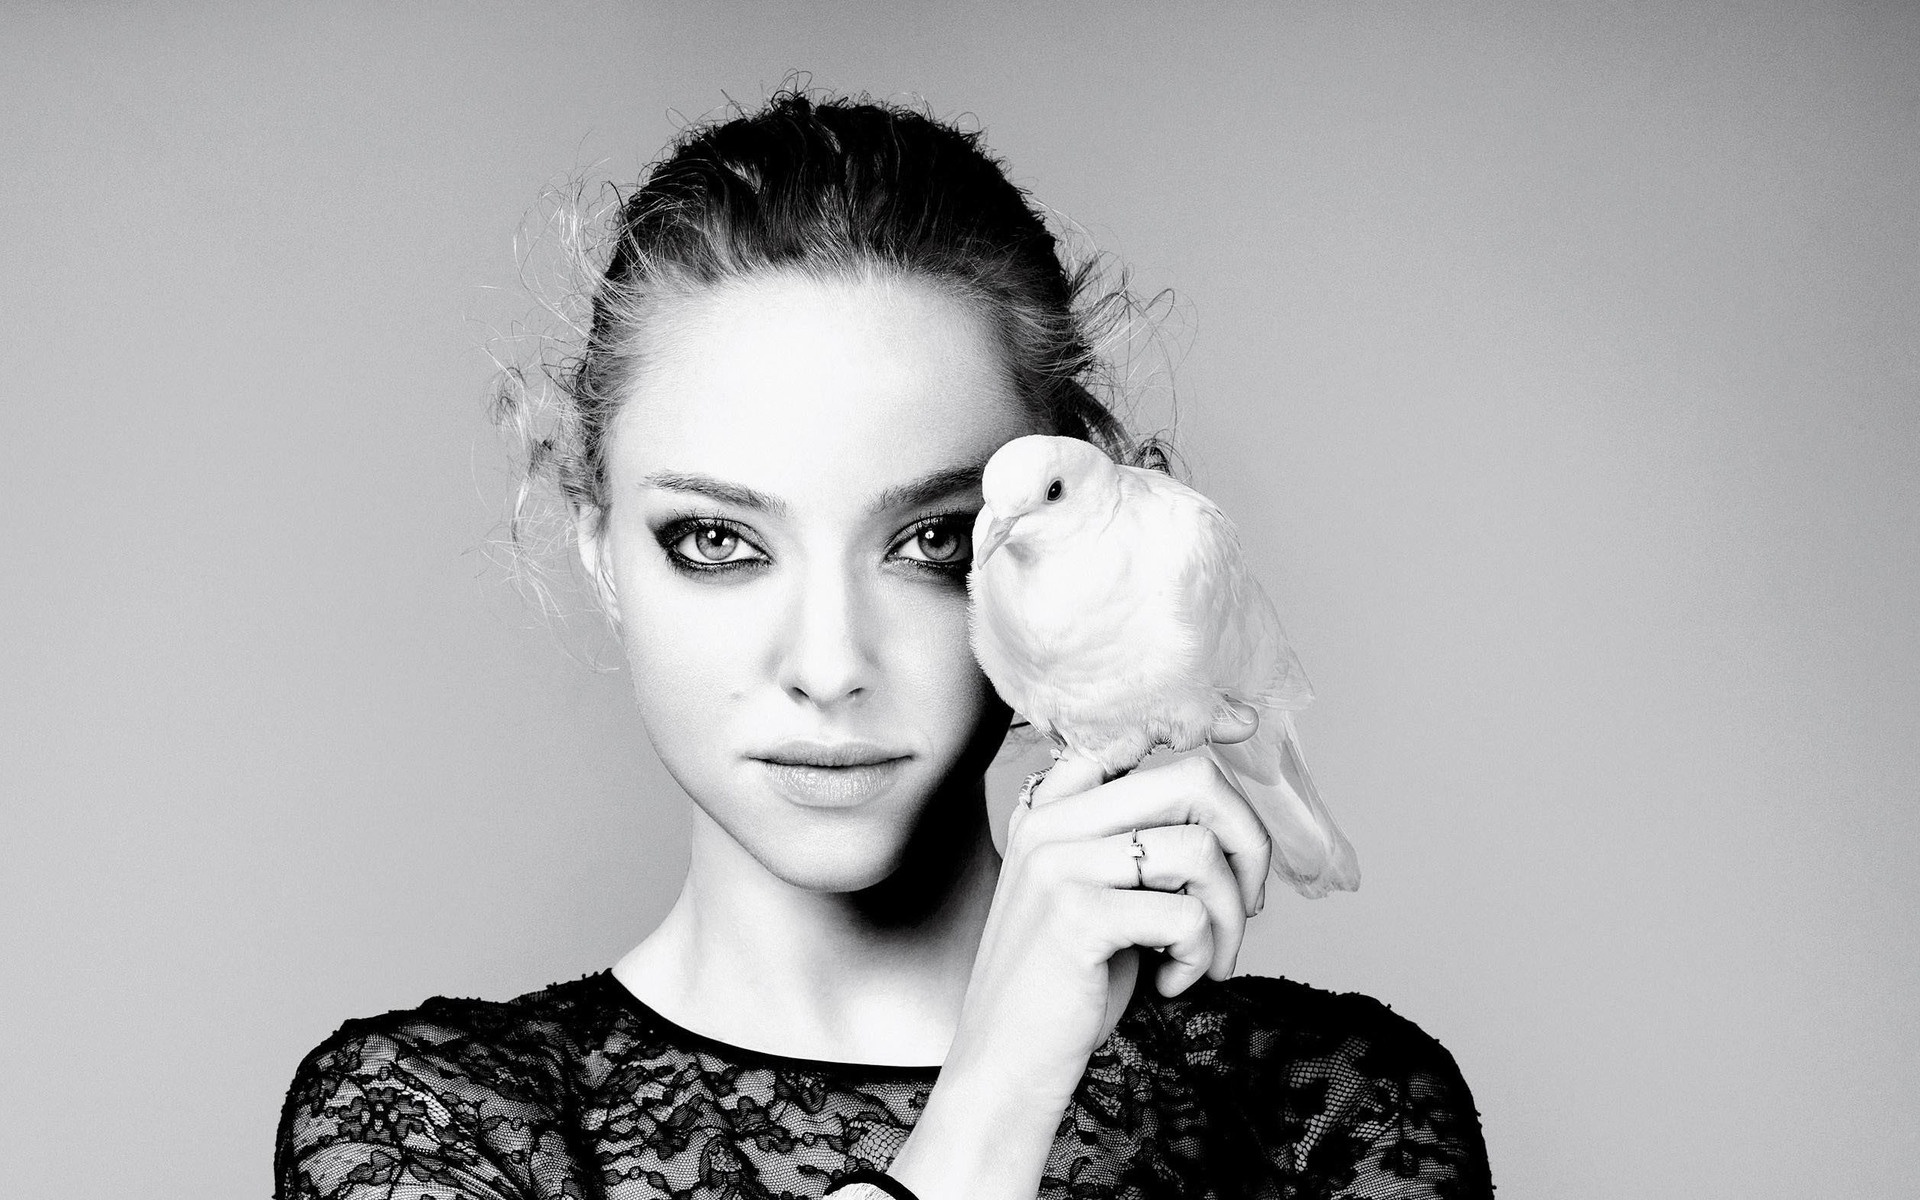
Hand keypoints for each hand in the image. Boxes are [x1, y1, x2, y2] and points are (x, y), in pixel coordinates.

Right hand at [951, 751, 1272, 1108]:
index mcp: (1052, 808)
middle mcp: (1050, 821)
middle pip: (1191, 779)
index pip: (1139, 739)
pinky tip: (1172, 982)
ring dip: (1230, 917)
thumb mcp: (1095, 897)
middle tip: (1248, 903)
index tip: (1241, 727)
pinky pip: (1188, 913)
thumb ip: (1136, 846)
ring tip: (1208, 959)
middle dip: (1247, 842)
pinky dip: (1201, 955)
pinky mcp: (1077, 915)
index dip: (1204, 737)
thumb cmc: (1062, 988)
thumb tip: (1229, 820)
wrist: (1002, 1068)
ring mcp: (1058, 864)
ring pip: (1200, 850)